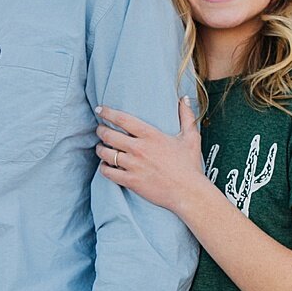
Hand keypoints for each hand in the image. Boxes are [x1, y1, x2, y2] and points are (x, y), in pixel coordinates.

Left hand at [96, 97, 207, 212]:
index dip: (108, 113)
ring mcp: (133, 165)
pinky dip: (103, 167)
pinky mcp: (130, 181)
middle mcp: (139, 149)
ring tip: (101, 147)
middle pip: (109, 135)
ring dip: (100, 149)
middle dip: (101, 131)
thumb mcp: (191, 138)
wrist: (188, 192)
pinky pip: (108, 172)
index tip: (100, 109)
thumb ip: (186, 116)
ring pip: (106, 153)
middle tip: (100, 130)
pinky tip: (105, 165)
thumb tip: (184, 98)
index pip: (123, 119)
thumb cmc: (189, 166)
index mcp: (151, 136)